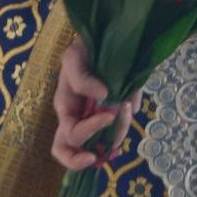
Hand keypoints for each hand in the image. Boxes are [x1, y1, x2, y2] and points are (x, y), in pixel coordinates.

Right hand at [52, 39, 135, 171]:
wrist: (102, 41)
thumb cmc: (82, 51)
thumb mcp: (74, 58)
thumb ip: (81, 79)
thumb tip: (103, 96)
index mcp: (66, 109)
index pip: (68, 136)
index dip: (86, 134)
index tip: (108, 117)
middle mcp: (79, 120)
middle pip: (76, 154)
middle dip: (92, 155)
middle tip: (110, 149)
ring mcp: (97, 120)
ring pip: (104, 144)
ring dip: (119, 131)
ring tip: (127, 106)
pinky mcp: (114, 115)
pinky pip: (119, 128)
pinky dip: (126, 121)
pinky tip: (130, 103)